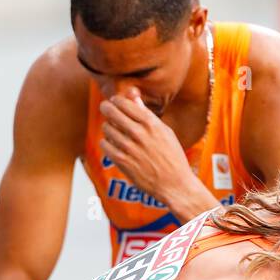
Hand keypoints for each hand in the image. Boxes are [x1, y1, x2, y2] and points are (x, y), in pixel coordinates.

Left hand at [98, 90, 205, 214]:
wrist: (174, 184)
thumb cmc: (172, 157)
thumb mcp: (165, 132)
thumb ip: (146, 113)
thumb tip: (133, 96)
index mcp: (151, 123)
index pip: (124, 103)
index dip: (116, 100)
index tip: (115, 101)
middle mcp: (139, 133)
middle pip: (111, 111)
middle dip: (106, 108)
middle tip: (106, 108)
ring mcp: (130, 148)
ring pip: (107, 128)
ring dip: (108, 127)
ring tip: (113, 130)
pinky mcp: (122, 161)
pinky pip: (105, 145)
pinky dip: (106, 143)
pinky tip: (113, 144)